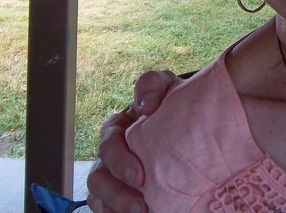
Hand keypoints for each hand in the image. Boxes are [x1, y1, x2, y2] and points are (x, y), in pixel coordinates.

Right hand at [86, 70, 181, 212]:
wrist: (187, 120)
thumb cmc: (172, 103)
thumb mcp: (166, 86)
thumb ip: (152, 85)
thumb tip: (145, 105)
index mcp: (117, 128)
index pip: (108, 145)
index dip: (119, 162)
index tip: (139, 177)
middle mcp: (110, 155)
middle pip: (98, 177)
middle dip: (116, 194)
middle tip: (140, 205)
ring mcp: (112, 176)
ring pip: (98, 196)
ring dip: (115, 208)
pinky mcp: (119, 193)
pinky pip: (106, 208)